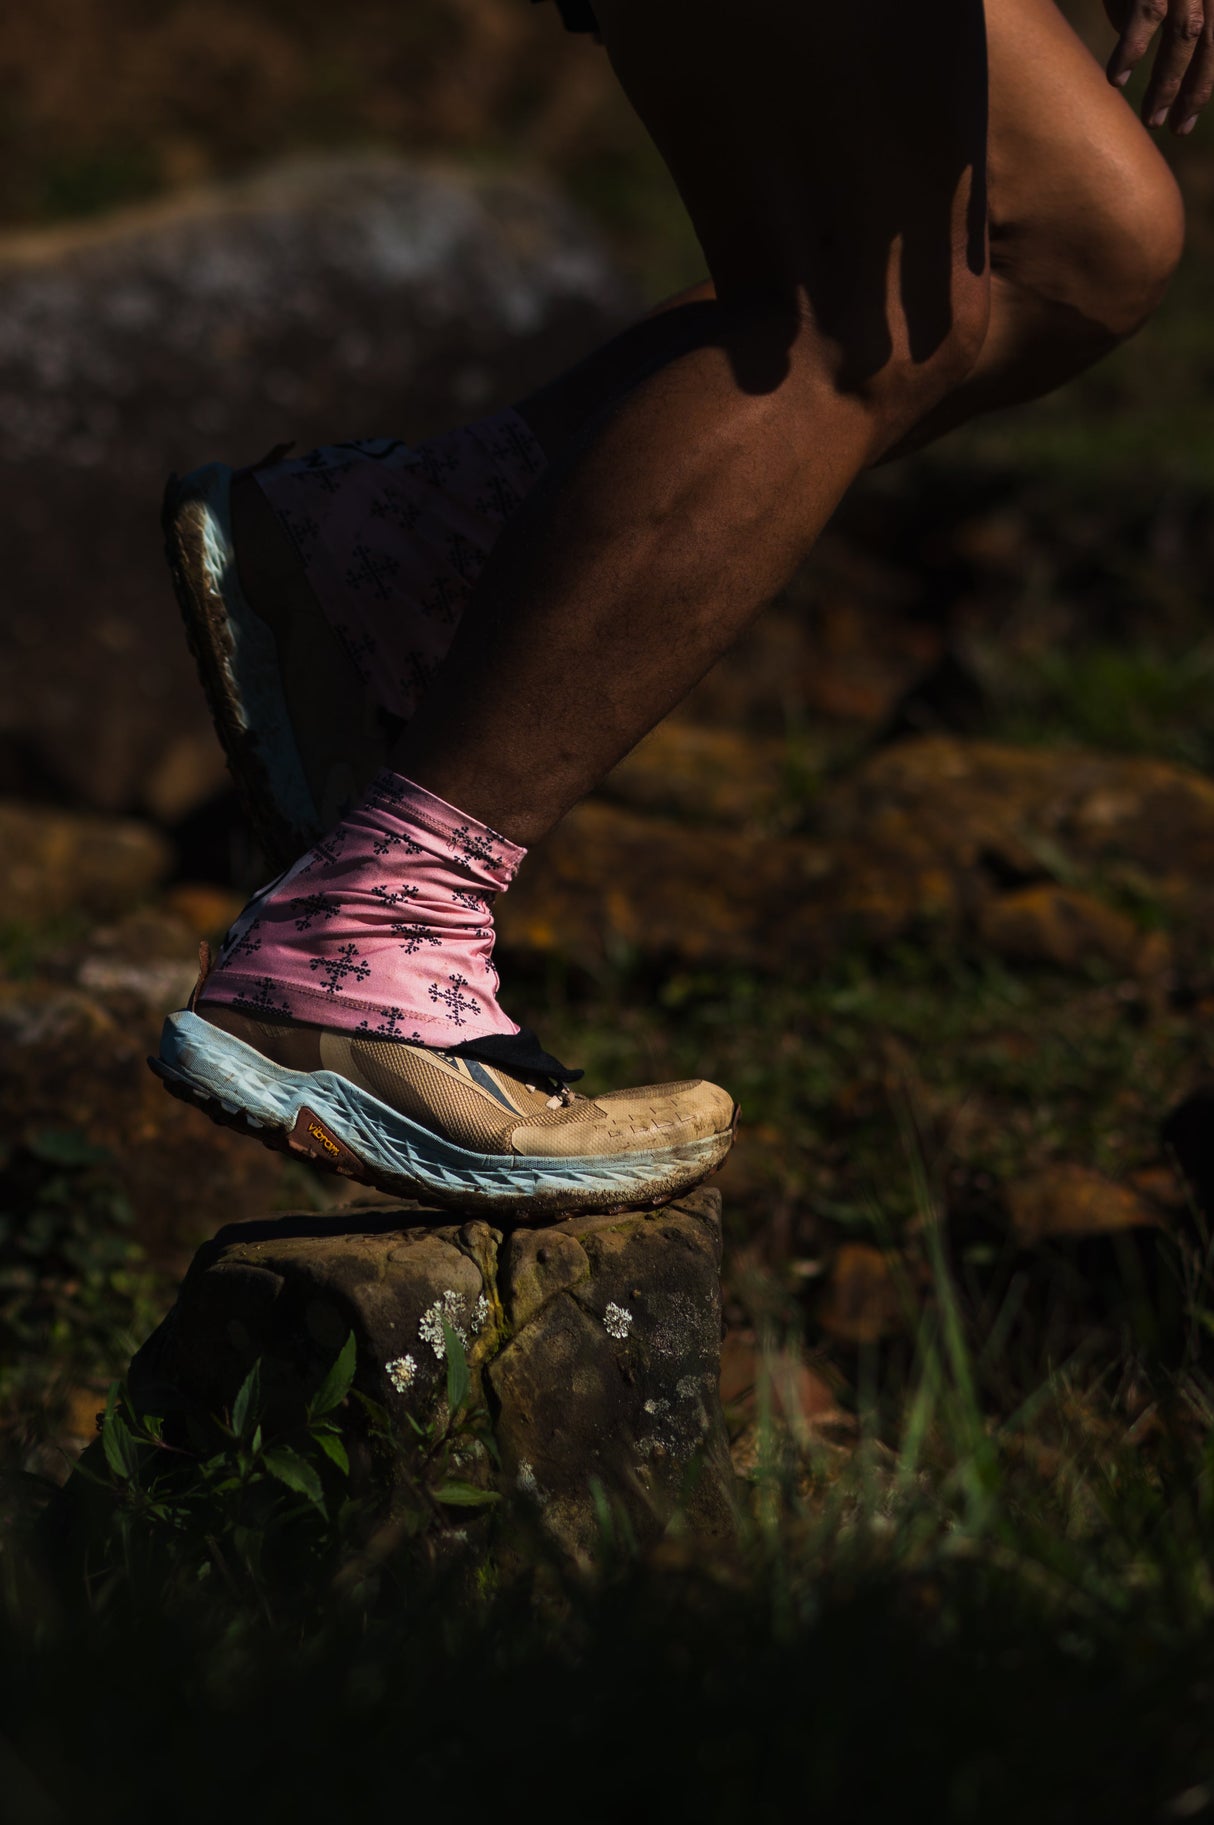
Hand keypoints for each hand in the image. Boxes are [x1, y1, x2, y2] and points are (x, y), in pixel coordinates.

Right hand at [1105, 0, 1212, 133]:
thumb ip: (1143, 7)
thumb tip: (1121, 28)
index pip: (1212, 44)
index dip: (1201, 84)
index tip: (1186, 121)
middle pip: (1206, 44)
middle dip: (1192, 91)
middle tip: (1176, 130)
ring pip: (1182, 37)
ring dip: (1166, 84)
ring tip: (1152, 120)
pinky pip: (1145, 16)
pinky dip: (1131, 51)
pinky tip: (1117, 80)